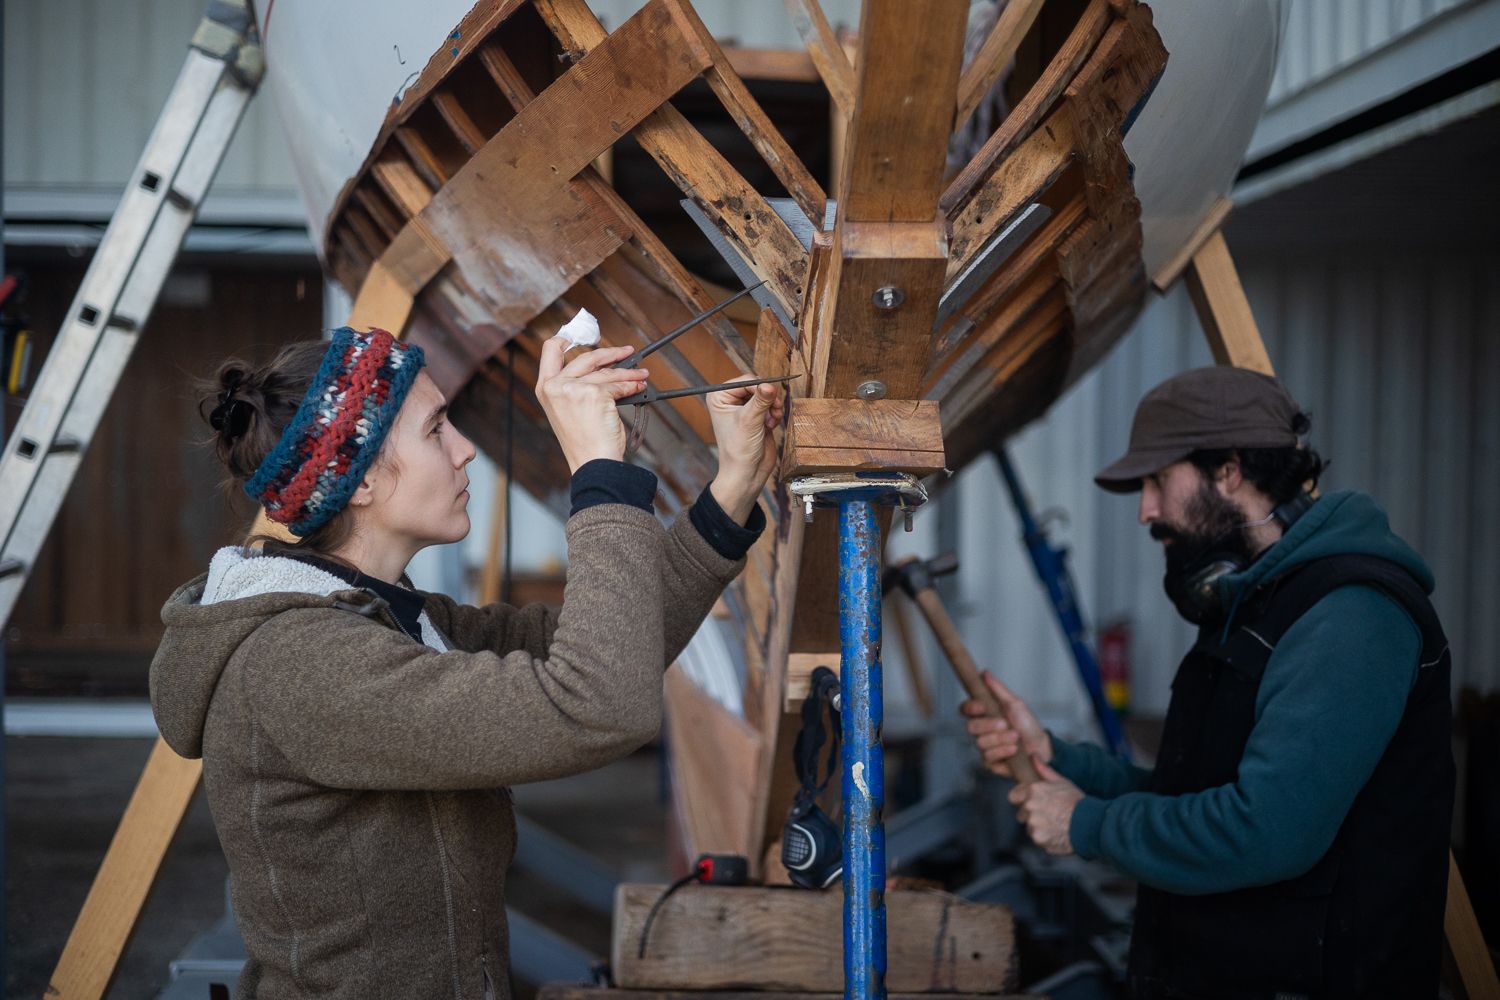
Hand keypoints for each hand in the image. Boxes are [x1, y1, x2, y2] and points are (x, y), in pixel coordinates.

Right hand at [535, 340, 647, 473]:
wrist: (593, 462)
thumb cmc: (584, 442)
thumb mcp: (569, 410)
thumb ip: (575, 386)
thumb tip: (603, 368)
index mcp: (545, 388)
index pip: (551, 350)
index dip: (567, 338)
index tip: (585, 335)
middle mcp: (556, 386)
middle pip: (587, 357)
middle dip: (611, 353)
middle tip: (627, 352)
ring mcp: (574, 388)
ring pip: (607, 373)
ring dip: (628, 372)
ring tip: (640, 374)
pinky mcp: (594, 394)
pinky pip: (618, 384)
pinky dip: (631, 385)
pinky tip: (638, 386)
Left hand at [706, 378, 785, 522]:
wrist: (746, 473)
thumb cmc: (738, 450)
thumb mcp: (749, 421)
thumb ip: (760, 401)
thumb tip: (770, 385)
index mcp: (720, 397)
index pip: (745, 380)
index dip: (759, 387)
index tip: (770, 395)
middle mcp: (730, 400)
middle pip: (757, 386)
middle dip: (768, 398)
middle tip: (774, 408)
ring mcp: (744, 408)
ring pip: (766, 395)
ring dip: (773, 406)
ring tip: (772, 420)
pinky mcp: (757, 416)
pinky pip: (771, 405)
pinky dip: (775, 413)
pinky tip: (772, 425)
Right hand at [960, 671, 1052, 777]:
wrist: (1041, 747)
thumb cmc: (1027, 724)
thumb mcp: (1015, 704)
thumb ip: (998, 689)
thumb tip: (985, 672)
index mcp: (984, 714)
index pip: (966, 709)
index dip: (970, 707)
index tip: (982, 706)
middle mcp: (981, 730)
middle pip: (970, 727)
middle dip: (988, 725)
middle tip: (1005, 724)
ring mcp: (984, 746)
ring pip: (980, 743)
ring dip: (1000, 739)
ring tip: (1016, 737)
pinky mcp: (989, 762)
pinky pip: (987, 757)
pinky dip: (1002, 751)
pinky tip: (1014, 749)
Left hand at [1008, 757, 1082, 854]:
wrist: (1090, 823)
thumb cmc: (1076, 801)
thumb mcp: (1061, 781)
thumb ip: (1042, 769)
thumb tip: (1032, 755)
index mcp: (1033, 789)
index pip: (1013, 797)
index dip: (1023, 801)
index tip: (1035, 804)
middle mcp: (1029, 805)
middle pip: (1021, 814)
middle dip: (1032, 815)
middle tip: (1050, 815)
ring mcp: (1033, 822)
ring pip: (1029, 827)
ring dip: (1038, 828)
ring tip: (1055, 825)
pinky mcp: (1037, 837)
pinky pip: (1036, 839)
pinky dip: (1044, 838)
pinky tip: (1056, 833)